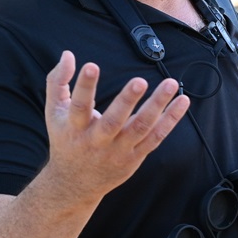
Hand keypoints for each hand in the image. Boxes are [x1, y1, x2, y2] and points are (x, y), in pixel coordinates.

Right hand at [42, 50, 188, 200]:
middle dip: (127, 101)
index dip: (85, 87)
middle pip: (114, 121)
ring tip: (171, 83)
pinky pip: (156, 137)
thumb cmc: (66, 139)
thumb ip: (57, 82)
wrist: (75, 183)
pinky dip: (171, 119)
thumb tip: (68, 54)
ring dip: (158, 106)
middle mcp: (97, 141)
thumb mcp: (54, 112)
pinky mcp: (136, 156)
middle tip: (140, 80)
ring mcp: (118, 150)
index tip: (92, 65)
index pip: (79, 106)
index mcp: (75, 128)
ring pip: (141, 128)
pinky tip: (183, 101)